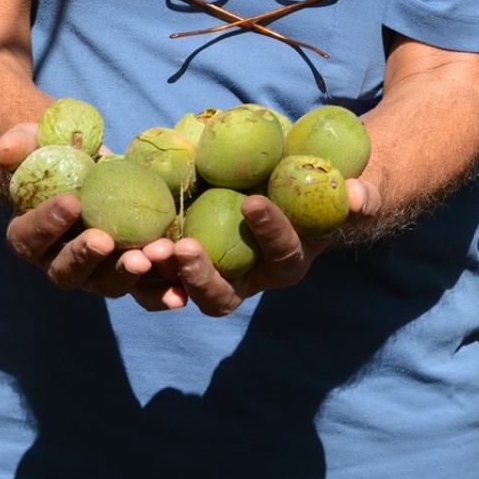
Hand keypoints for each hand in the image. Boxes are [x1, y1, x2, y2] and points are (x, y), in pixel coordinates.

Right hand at [0, 122, 188, 308]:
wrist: (94, 166)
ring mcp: (96, 273)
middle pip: (68, 272)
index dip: (46, 223)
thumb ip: (18, 143)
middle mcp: (59, 263)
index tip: (71, 202)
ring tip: (152, 254)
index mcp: (30, 236)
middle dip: (87, 257)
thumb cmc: (56, 153)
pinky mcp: (130, 273)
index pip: (29, 238)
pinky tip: (180, 293)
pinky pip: (144, 290)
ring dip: (129, 273)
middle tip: (106, 239)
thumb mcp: (34, 140)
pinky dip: (162, 292)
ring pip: (108, 284)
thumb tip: (6, 149)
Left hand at [152, 178, 380, 316]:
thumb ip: (359, 193)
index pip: (280, 255)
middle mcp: (244, 279)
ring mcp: (206, 271)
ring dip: (160, 275)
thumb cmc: (317, 182)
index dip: (270, 232)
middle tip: (183, 248)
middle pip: (221, 297)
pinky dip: (137, 257)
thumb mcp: (342, 184)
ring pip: (179, 290)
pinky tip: (118, 232)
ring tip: (146, 249)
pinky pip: (153, 267)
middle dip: (202, 277)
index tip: (254, 201)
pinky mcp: (175, 257)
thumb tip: (361, 195)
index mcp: (286, 263)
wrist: (281, 181)